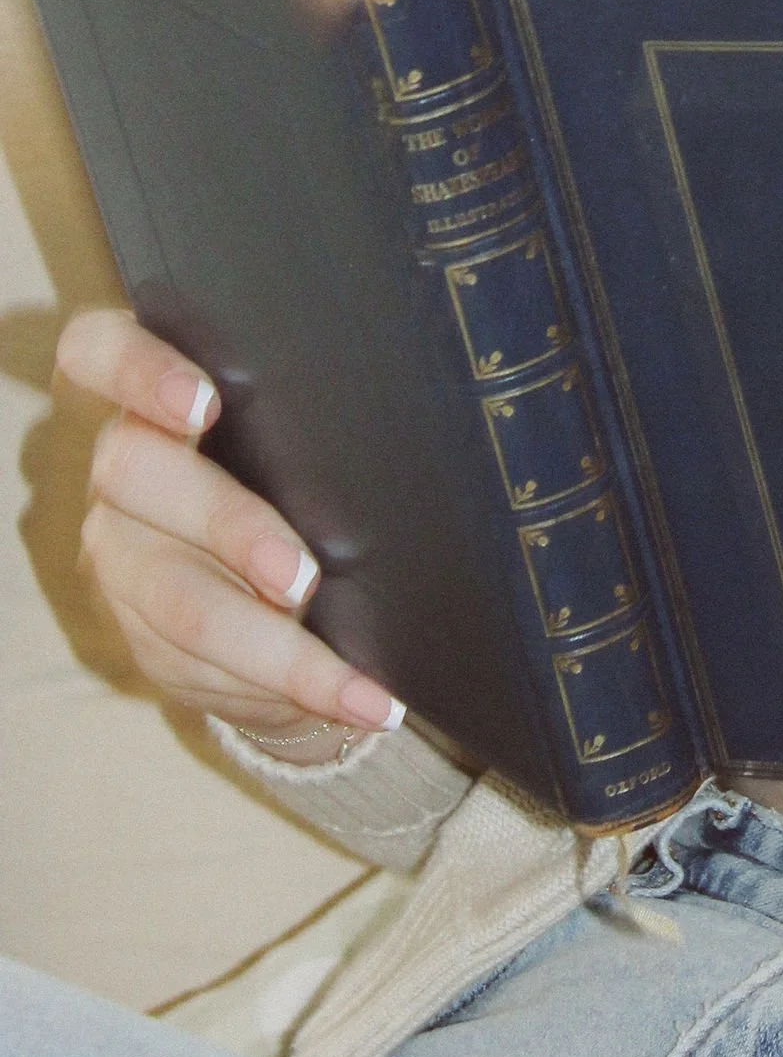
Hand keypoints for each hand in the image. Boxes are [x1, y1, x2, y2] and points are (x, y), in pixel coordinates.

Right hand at [54, 306, 403, 750]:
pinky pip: (199, 667)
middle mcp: (122, 469)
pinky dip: (291, 688)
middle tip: (302, 577)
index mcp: (153, 397)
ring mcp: (121, 554)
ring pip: (177, 599)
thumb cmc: (297, 475)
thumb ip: (306, 422)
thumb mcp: (295, 439)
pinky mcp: (139, 632)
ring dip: (273, 645)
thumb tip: (408, 421)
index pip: (100, 353)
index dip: (138, 370)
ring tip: (349, 679)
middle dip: (230, 527)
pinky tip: (362, 703)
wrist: (275, 582)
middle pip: (139, 478)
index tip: (204, 403)